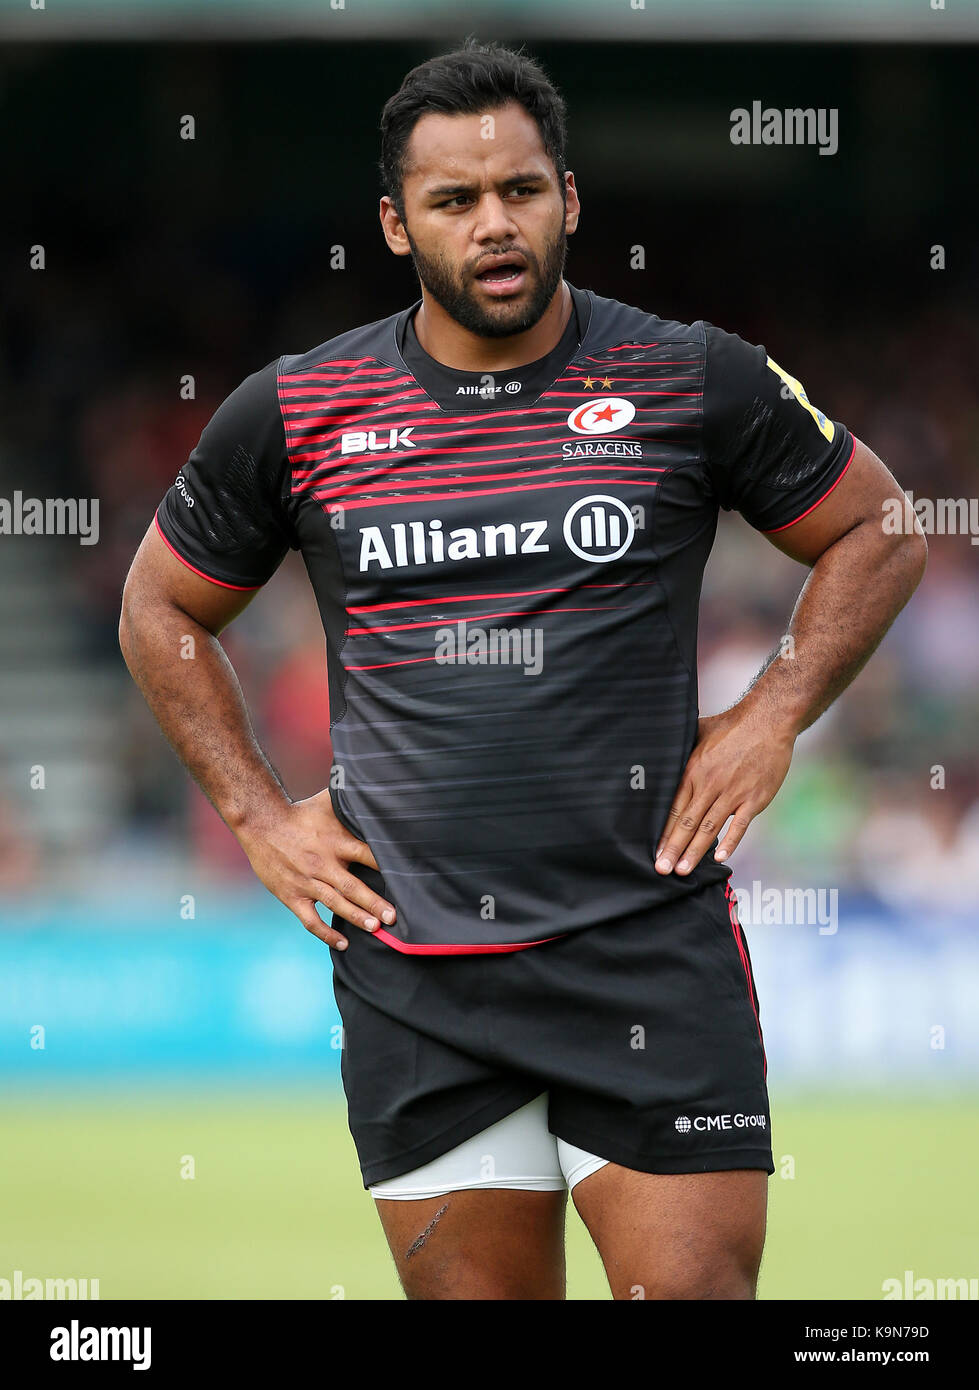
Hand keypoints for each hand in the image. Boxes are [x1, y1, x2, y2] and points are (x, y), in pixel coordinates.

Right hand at [236, 789, 395, 949]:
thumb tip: (375, 790)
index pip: (367, 856)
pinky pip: (310, 920)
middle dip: (375, 903)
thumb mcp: (327, 803)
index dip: (387, 868)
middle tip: (394, 917)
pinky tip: (343, 943)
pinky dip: (326, 933)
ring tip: (376, 928)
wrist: (261, 823)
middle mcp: (323, 863)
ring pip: (335, 904)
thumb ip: (351, 803)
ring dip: (357, 917)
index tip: (405, 880)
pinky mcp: (292, 895)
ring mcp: (306, 881)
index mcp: (336, 842)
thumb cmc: (299, 813)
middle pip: (354, 887)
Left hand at [654, 704, 794, 875]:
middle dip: (673, 849)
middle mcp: (710, 785)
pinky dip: (730, 841)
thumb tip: (662, 749)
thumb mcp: (698, 732)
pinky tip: (720, 858)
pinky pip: (740, 824)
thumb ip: (681, 747)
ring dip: (695, 852)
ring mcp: (733, 793)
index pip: (674, 809)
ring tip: (683, 871)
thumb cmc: (732, 725)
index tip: (655, 851)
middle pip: (687, 823)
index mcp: (693, 772)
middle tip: (661, 870)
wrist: (768, 721)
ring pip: (709, 828)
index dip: (664, 833)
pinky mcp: (755, 798)